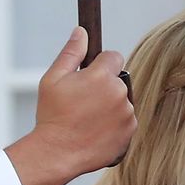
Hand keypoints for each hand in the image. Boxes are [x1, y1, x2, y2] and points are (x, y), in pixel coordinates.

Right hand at [5, 27, 136, 184]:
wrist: (58, 152)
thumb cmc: (52, 115)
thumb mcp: (54, 79)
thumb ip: (72, 53)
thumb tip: (81, 32)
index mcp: (102, 77)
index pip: (114, 57)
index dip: (101, 63)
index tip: (90, 73)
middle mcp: (120, 94)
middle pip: (119, 80)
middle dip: (105, 85)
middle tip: (84, 100)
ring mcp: (128, 114)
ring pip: (123, 101)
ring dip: (111, 105)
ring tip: (88, 117)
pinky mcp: (131, 131)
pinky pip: (126, 120)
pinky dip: (115, 123)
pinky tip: (97, 129)